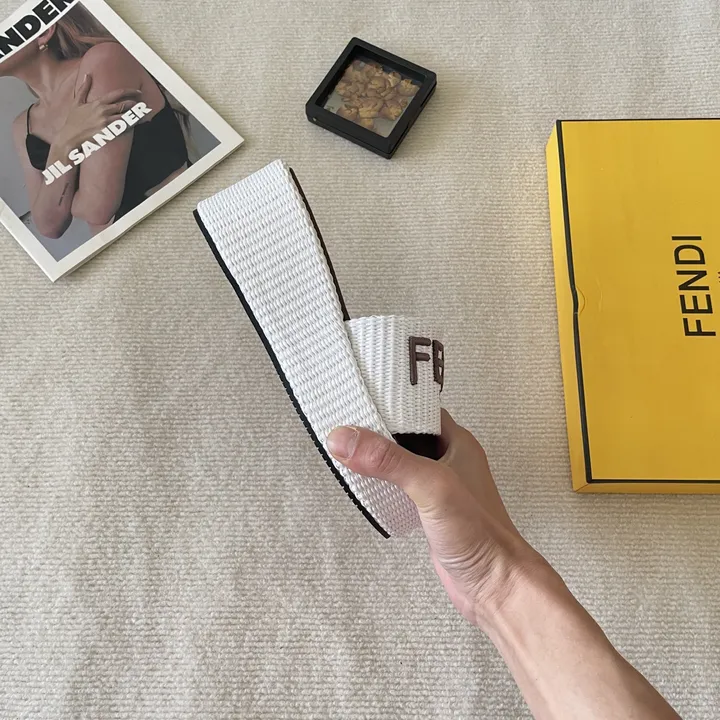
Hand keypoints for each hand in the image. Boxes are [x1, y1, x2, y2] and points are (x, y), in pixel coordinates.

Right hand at [54, 74, 141, 154]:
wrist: (69, 136)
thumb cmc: (73, 120)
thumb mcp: (77, 101)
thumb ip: (84, 88)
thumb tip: (87, 75)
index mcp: (98, 102)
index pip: (117, 94)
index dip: (130, 91)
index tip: (138, 91)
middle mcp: (103, 110)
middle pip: (124, 105)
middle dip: (136, 104)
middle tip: (144, 105)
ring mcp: (105, 122)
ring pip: (125, 117)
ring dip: (136, 116)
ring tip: (143, 115)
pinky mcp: (107, 132)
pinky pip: (122, 129)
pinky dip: (130, 126)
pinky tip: (136, 125)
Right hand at [327, 410, 547, 628]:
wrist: (495, 586)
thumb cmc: (479, 533)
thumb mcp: (431, 486)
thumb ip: (389, 460)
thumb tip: (343, 437)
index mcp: (457, 443)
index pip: (418, 409)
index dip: (390, 403)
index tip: (356, 399)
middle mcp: (449, 461)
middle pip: (405, 435)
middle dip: (377, 431)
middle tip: (343, 424)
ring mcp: (439, 488)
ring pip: (401, 463)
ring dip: (377, 460)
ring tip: (344, 451)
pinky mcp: (429, 513)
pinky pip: (400, 490)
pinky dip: (381, 486)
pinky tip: (363, 488)